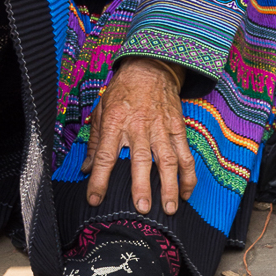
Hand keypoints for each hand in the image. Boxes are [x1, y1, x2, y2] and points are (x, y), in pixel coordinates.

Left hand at [82, 57, 195, 215]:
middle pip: (140, 160)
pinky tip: (186, 192)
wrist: (150, 67)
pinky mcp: (177, 128)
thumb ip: (95, 141)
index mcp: (115, 123)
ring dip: (170, 186)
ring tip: (169, 208)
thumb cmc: (123, 90)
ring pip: (168, 160)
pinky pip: (185, 154)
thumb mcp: (102, 110)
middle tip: (142, 208)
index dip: (99, 180)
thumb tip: (87, 168)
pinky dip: (188, 174)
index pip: (105, 156)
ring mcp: (161, 128)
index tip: (95, 200)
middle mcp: (139, 127)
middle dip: (141, 186)